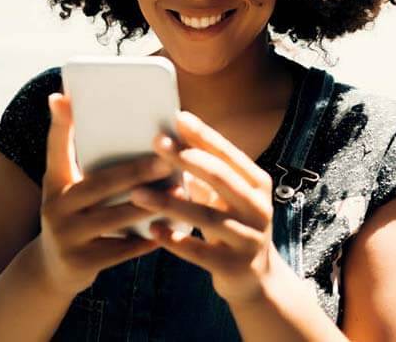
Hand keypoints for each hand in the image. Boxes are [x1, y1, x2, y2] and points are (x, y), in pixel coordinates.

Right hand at [34, 92, 167, 295]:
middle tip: (166, 160)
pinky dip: (147, 238)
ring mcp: (67, 236)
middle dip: (135, 171)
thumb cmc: (73, 216)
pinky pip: (122, 249)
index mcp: (54, 182)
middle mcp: (55, 207)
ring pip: (115, 218)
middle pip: (99, 184)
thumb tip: (115, 125)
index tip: (62, 97)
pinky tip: (171, 229)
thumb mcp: (68, 189)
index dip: (59, 124)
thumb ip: (85, 162)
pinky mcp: (81, 262)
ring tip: (178, 193)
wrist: (52, 270)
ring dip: (150, 205)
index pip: (54, 148)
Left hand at [129, 110, 284, 303]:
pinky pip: (200, 252)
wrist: (255, 278)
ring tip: (137, 193)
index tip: (178, 117)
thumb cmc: (231, 225)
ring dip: (170, 203)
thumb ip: (206, 171)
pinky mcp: (234, 266)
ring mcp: (249, 239)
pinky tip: (151, 229)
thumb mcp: (226, 196)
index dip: (204, 135)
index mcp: (257, 184)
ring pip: (207, 217)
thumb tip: (171, 136)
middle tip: (156, 143)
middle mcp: (258, 209)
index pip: (229, 155)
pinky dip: (174, 241)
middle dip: (187, 158)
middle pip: (220, 178)